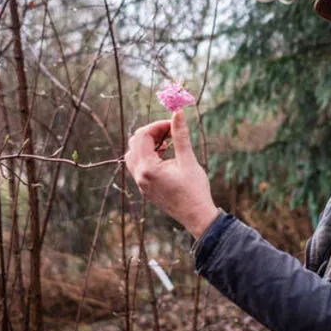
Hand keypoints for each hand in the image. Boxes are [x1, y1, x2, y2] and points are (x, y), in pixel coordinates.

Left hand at [124, 109, 219, 238]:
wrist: (196, 216)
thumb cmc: (195, 190)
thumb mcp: (188, 160)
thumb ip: (180, 136)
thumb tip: (177, 113)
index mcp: (148, 168)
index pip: (143, 136)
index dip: (157, 126)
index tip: (173, 124)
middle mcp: (140, 176)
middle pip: (134, 143)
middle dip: (151, 133)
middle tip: (170, 132)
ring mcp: (141, 183)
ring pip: (133, 154)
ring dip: (148, 144)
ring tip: (167, 143)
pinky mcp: (145, 188)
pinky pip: (138, 165)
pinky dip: (148, 155)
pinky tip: (165, 155)